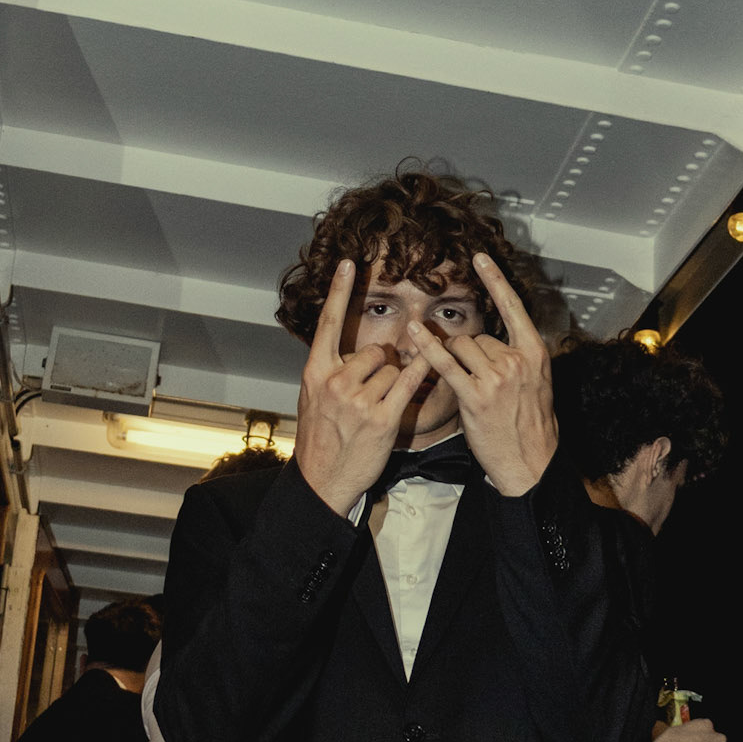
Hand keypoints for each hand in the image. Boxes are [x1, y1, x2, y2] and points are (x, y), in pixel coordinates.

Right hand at [294, 261, 432, 515]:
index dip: (340, 290)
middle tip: (371, 392)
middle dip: (380, 366)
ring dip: (393, 384)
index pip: (328, 322)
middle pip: (374, 351)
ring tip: (377, 409)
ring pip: (392, 368)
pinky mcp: (384, 418)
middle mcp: (336, 382)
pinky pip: (410, 382)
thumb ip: (329, 371)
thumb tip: (351, 352)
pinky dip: (421, 371)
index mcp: (315, 372)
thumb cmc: (320, 439)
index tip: (349, 262)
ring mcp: (359, 401)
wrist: (323, 479)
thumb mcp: (312, 399)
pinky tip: (430, 361)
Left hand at [407, 254, 557, 495]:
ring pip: (461, 348)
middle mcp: (516, 361)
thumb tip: (493, 346)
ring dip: (453, 360)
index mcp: (534, 353)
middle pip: (478, 335)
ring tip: (465, 384)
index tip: (480, 258)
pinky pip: (445, 364)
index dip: (495, 280)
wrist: (531, 462)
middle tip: (474, 378)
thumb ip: (517, 360)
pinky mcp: (475, 396)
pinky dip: (426, 349)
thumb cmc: (531, 427)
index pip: (514, 307)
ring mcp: (496, 378)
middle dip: (469, 352)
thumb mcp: (536, 384)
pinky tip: (412, 334)